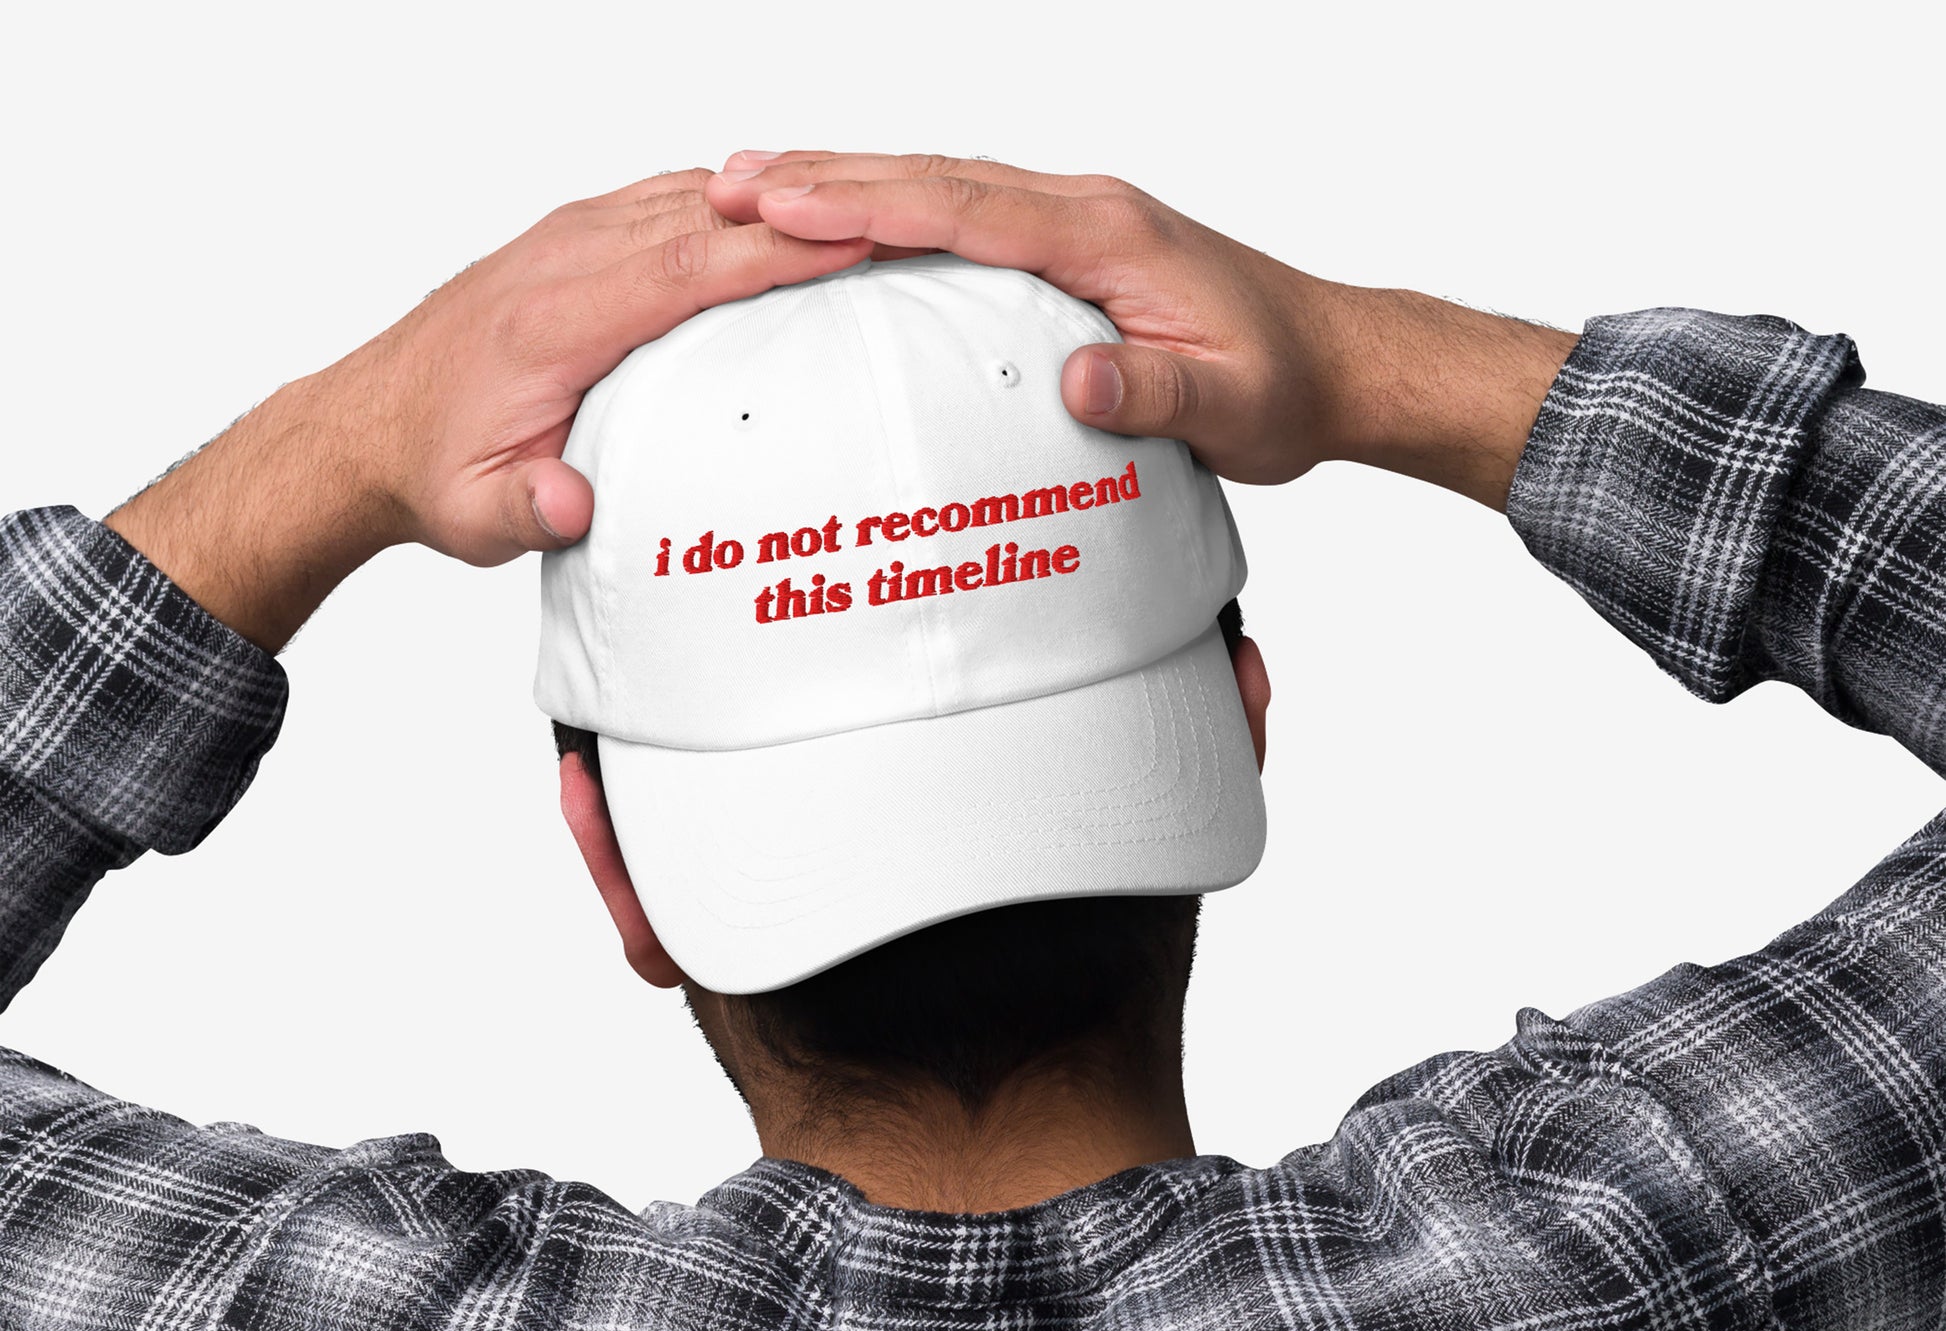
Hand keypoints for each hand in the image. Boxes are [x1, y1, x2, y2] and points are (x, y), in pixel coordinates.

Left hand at [108, 172, 870, 648]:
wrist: (365, 427)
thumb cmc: (434, 468)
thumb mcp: (476, 513)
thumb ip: (526, 507)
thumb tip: (571, 505)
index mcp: (551, 321)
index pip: (681, 269)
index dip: (771, 251)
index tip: (851, 239)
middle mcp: (560, 263)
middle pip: (702, 217)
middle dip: (802, 212)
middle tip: (897, 213)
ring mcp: (566, 242)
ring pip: (687, 198)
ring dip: (773, 202)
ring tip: (864, 208)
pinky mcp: (573, 243)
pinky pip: (666, 205)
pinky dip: (730, 205)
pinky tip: (782, 221)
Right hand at [706, 152, 1576, 508]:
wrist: (1334, 363)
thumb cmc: (1283, 384)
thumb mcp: (1232, 407)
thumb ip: (1159, 390)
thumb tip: (1080, 378)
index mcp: (1109, 234)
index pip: (967, 206)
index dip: (868, 201)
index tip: (783, 198)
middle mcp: (1086, 210)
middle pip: (937, 178)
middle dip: (829, 176)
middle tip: (731, 178)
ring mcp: (1077, 223)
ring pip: (945, 187)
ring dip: (852, 185)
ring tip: (759, 188)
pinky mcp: (1073, 250)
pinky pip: (967, 218)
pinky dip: (899, 213)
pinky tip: (853, 228)